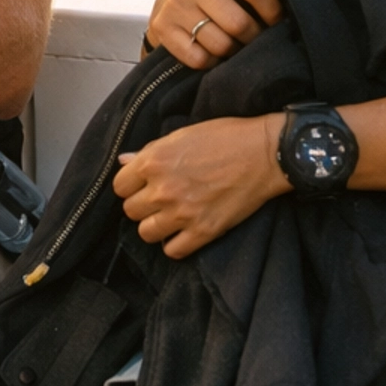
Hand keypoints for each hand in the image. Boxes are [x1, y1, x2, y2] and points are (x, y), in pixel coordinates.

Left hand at [114, 114, 287, 257]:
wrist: (266, 153)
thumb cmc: (226, 137)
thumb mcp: (182, 135)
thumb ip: (150, 151)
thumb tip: (124, 161)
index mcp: (154, 161)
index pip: (119, 186)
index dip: (131, 185)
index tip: (143, 185)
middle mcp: (162, 189)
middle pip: (130, 211)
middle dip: (143, 205)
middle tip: (159, 199)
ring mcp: (182, 213)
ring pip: (146, 233)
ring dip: (156, 226)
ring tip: (170, 217)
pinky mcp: (203, 231)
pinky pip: (173, 250)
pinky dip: (176, 244)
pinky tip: (184, 232)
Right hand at [147, 0, 291, 70]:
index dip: (274, 11)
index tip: (277, 21)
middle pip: (239, 24)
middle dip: (254, 37)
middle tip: (256, 38)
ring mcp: (175, 4)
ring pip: (220, 45)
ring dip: (234, 51)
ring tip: (237, 44)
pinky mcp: (162, 27)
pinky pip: (199, 59)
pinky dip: (212, 62)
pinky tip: (214, 52)